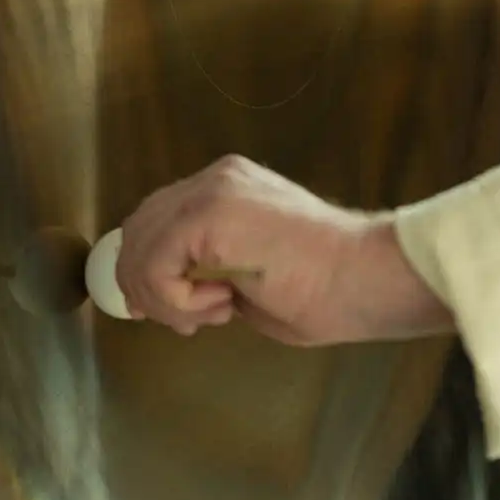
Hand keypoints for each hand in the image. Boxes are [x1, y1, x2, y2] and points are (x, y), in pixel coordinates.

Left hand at [115, 155, 453, 346]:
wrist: (361, 277)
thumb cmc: (325, 288)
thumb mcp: (250, 270)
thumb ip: (211, 266)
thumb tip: (169, 289)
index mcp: (229, 186)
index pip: (158, 219)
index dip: (145, 268)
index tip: (160, 310)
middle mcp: (216, 178)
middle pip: (138, 228)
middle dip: (145, 284)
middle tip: (184, 321)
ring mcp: (211, 191)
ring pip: (139, 248)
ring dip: (164, 297)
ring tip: (214, 312)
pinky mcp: (208, 214)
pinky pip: (155, 265)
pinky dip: (174, 300)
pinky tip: (221, 304)